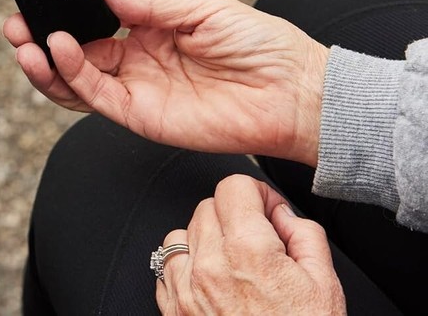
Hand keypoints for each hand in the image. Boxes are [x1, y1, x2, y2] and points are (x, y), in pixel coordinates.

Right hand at [4, 0, 329, 165]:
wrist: (296, 92)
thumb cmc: (260, 45)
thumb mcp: (198, 8)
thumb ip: (144, 1)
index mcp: (147, 32)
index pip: (91, 21)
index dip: (61, 12)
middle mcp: (134, 62)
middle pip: (73, 52)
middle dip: (39, 38)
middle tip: (14, 25)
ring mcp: (135, 91)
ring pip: (75, 80)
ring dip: (46, 63)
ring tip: (25, 42)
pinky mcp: (142, 117)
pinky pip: (96, 98)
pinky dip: (72, 76)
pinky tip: (59, 51)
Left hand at [155, 175, 344, 314]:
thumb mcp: (324, 283)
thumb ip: (304, 234)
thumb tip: (282, 213)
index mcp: (249, 251)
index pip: (233, 186)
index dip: (255, 193)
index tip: (266, 211)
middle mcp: (210, 265)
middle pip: (207, 206)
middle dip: (234, 216)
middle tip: (257, 241)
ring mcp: (186, 289)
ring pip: (181, 234)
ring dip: (204, 240)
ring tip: (232, 264)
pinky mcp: (173, 310)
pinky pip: (166, 269)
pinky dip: (185, 269)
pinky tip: (213, 284)